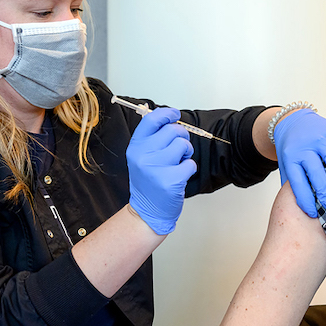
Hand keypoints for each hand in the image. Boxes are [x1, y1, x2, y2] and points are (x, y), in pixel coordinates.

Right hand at [127, 107, 197, 234]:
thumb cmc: (148, 181)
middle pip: (172, 130)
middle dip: (181, 137)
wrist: (147, 211)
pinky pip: (190, 164)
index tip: (175, 115)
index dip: (167, 114)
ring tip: (179, 162)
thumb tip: (168, 117)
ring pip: (183, 145)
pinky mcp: (170, 181)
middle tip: (179, 149)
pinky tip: (180, 175)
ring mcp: (156, 168)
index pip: (151, 120)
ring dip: (186, 152)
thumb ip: (152, 138)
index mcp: (135, 147)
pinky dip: (189, 168)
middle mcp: (143, 156)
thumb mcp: (142, 157)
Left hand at [273, 108, 325, 217]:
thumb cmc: (291, 148)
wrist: (292, 120)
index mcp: (290, 158)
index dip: (307, 201)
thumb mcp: (285, 165)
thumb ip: (291, 183)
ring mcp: (318, 137)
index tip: (314, 213)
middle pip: (317, 175)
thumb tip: (302, 208)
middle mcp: (304, 147)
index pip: (299, 184)